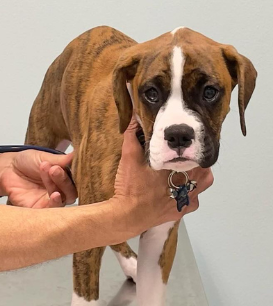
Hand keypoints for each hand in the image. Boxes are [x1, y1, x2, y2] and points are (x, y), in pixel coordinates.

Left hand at [0, 150, 77, 208]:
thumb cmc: (25, 162)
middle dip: (64, 179)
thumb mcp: (44, 157)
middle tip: (54, 168)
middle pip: (71, 191)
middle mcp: (59, 190)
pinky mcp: (39, 210)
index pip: (76, 180)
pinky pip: (51, 211)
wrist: (6, 168)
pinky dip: (55, 203)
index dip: (74, 173)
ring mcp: (50, 201)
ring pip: (63, 200)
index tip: (66, 163)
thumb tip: (77, 154)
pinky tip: (54, 194)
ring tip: (49, 172)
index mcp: (63, 178)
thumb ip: (61, 160)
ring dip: (57, 186)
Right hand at [111, 119, 213, 236]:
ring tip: (182, 173)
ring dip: (195, 178)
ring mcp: (186, 201)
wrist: (127, 214)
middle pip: (204, 171)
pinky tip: (175, 190)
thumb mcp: (129, 156)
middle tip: (184, 158)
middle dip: (196, 163)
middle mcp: (188, 185)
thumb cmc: (131, 185)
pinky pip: (192, 201)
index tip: (186, 144)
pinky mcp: (181, 212)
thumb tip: (136, 116)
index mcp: (178, 169)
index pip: (195, 156)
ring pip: (201, 186)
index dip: (192, 149)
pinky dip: (187, 194)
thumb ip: (133, 135)